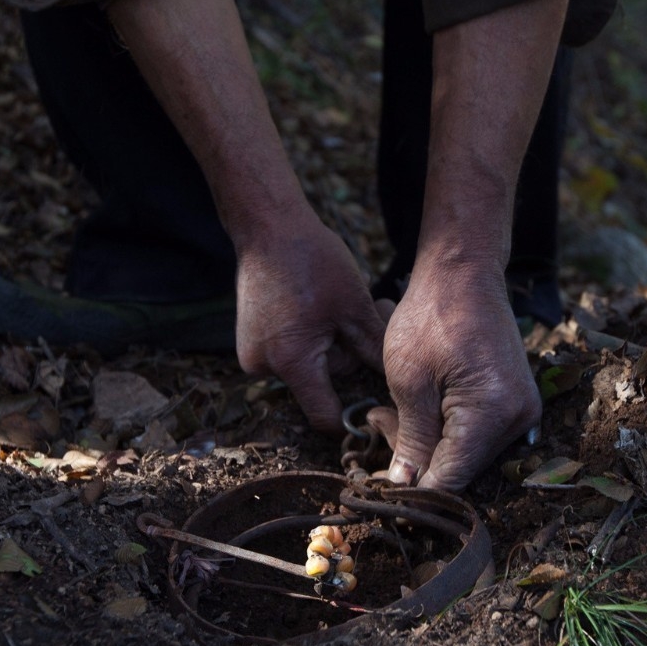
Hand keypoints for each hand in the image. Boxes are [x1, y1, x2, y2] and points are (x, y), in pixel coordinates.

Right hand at [234, 220, 386, 431]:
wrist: (268, 228)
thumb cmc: (312, 260)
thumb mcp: (354, 305)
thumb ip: (375, 349)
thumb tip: (396, 383)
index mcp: (291, 362)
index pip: (325, 416)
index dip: (353, 417)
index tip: (376, 409)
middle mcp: (264, 367)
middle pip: (321, 382)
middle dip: (345, 355)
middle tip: (361, 315)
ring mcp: (252, 355)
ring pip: (308, 365)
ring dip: (328, 343)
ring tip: (334, 305)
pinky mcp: (249, 342)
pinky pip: (291, 351)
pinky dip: (308, 336)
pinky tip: (313, 306)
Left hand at [379, 261, 539, 490]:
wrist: (463, 271)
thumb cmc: (430, 315)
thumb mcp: (408, 380)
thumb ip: (411, 439)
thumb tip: (404, 485)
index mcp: (493, 414)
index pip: (450, 479)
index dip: (411, 487)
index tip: (375, 480)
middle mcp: (518, 419)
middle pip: (458, 468)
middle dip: (412, 454)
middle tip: (376, 418)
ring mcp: (520, 410)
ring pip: (463, 452)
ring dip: (423, 438)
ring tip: (389, 405)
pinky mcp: (513, 401)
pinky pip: (473, 433)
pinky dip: (440, 425)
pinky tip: (416, 402)